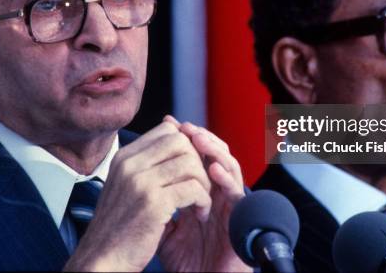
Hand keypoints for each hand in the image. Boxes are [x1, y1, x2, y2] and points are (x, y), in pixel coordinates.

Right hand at [64, 120, 212, 271]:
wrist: (102, 259)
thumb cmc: (119, 226)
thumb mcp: (126, 185)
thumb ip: (146, 164)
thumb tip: (176, 140)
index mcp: (124, 157)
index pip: (167, 131)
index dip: (187, 146)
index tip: (192, 168)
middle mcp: (130, 164)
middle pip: (181, 141)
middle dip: (199, 161)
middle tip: (201, 184)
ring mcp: (140, 182)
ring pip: (191, 163)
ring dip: (204, 183)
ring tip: (201, 202)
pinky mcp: (154, 203)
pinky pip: (193, 188)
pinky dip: (203, 201)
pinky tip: (199, 214)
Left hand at [158, 116, 251, 272]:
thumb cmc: (187, 261)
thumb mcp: (166, 228)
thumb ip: (162, 202)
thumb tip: (145, 177)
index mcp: (202, 193)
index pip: (197, 157)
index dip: (186, 140)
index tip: (170, 125)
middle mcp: (218, 195)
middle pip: (216, 156)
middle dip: (202, 139)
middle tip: (186, 127)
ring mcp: (230, 205)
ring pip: (230, 168)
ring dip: (216, 151)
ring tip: (199, 139)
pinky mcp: (240, 220)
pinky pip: (238, 194)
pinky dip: (227, 179)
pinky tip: (212, 169)